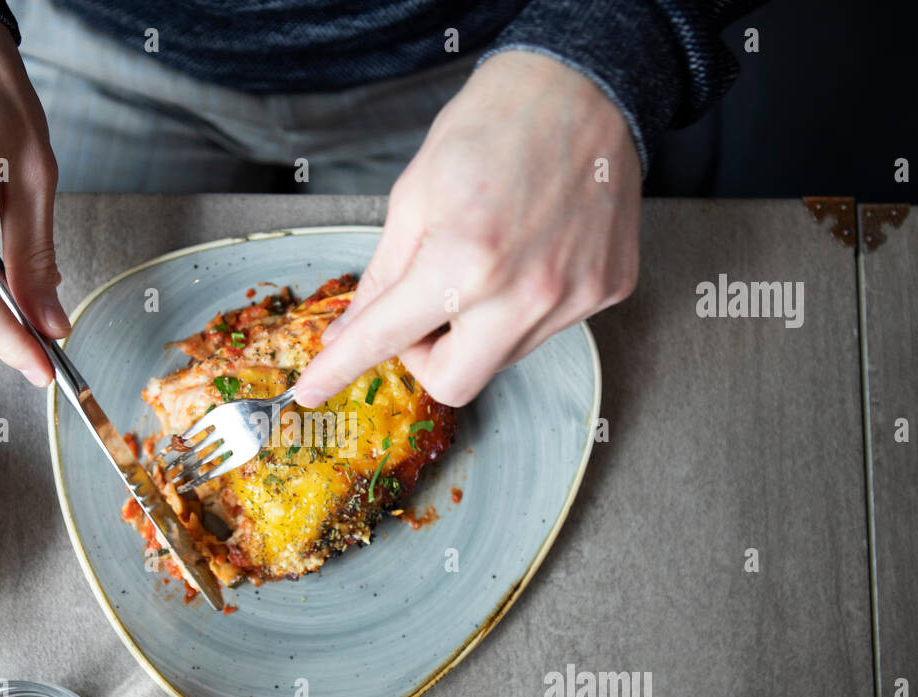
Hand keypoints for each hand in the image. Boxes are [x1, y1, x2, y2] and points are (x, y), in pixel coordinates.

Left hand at [292, 51, 639, 407]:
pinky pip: (545, 328)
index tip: (312, 389)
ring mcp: (572, 298)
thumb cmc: (493, 125)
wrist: (585, 85)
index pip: (385, 339)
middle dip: (423, 356)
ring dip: (474, 329)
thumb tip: (349, 330)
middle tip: (420, 309)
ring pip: (500, 358)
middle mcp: (524, 294)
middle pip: (453, 384)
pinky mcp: (605, 291)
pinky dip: (520, 308)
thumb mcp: (414, 196)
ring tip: (483, 261)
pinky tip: (526, 254)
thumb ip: (382, 276)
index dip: (341, 367)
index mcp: (464, 262)